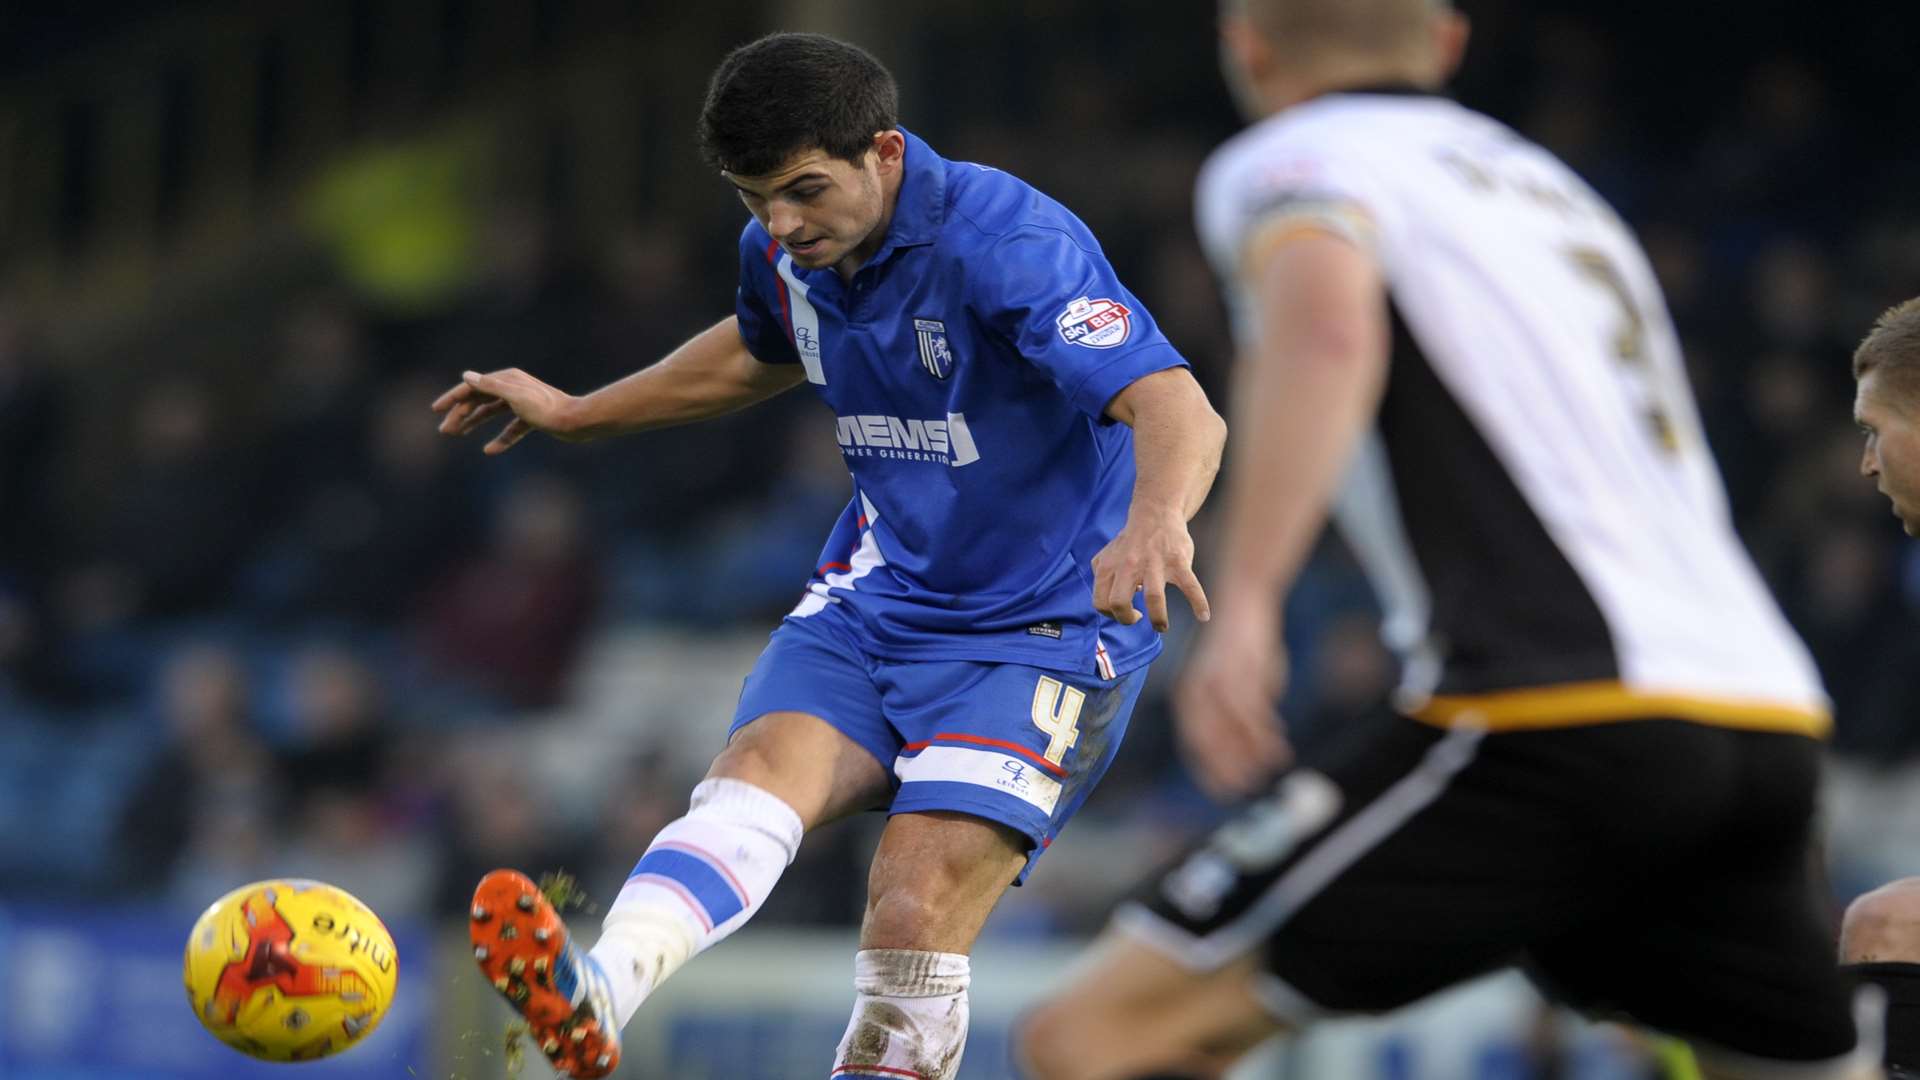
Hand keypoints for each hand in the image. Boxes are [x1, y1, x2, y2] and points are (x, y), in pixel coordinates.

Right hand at [431, 368, 581, 454]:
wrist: (576, 421)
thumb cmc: (547, 408)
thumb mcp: (515, 396)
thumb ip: (491, 386)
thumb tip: (466, 376)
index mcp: (507, 379)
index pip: (473, 386)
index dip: (453, 398)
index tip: (436, 410)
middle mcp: (513, 387)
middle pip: (480, 399)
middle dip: (460, 414)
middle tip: (445, 430)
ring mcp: (522, 403)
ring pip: (492, 412)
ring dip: (474, 423)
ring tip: (457, 434)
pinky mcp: (532, 418)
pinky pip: (511, 429)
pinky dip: (501, 439)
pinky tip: (490, 450)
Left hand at [1089, 508, 1209, 632]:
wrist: (1156, 513)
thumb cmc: (1131, 542)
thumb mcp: (1107, 555)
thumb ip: (1101, 577)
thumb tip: (1111, 603)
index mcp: (1110, 567)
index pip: (1101, 602)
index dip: (1111, 614)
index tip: (1126, 613)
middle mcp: (1129, 566)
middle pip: (1119, 602)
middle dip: (1127, 619)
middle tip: (1139, 619)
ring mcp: (1154, 564)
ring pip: (1154, 598)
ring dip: (1158, 618)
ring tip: (1161, 626)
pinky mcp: (1177, 562)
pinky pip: (1190, 586)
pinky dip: (1199, 603)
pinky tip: (1203, 616)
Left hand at [1173, 605, 1291, 799]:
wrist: (1246, 605)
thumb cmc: (1239, 650)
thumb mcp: (1231, 686)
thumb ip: (1234, 717)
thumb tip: (1249, 749)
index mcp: (1189, 695)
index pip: (1193, 742)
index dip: (1208, 769)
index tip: (1222, 793)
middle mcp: (1197, 690)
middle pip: (1209, 741)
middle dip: (1228, 768)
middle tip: (1246, 788)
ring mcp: (1219, 681)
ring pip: (1233, 729)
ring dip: (1252, 753)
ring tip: (1269, 768)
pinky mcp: (1242, 671)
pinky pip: (1253, 712)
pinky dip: (1265, 733)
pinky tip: (1278, 744)